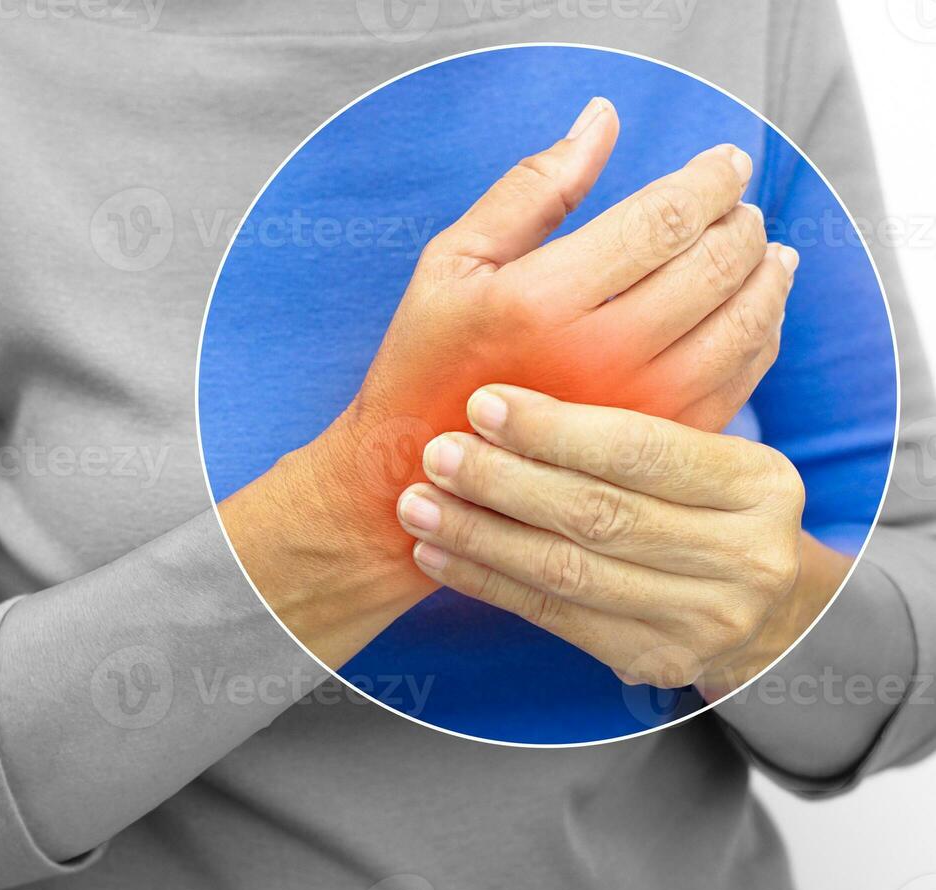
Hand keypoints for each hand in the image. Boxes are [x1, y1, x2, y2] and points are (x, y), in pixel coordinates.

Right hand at [342, 99, 778, 499]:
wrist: (419, 473)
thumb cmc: (428, 359)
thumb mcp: (453, 263)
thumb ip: (532, 189)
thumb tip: (604, 119)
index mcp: (541, 301)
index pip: (662, 220)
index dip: (709, 179)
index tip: (727, 161)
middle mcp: (598, 357)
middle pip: (713, 266)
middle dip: (741, 222)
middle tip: (741, 206)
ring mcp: (635, 408)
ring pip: (742, 324)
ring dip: (766, 275)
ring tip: (763, 251)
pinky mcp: (654, 445)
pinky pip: (740, 378)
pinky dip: (760, 333)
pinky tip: (752, 310)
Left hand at [397, 385, 853, 692]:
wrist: (768, 609)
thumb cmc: (708, 507)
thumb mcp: (703, 457)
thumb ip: (634, 426)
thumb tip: (514, 381)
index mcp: (759, 484)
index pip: (642, 450)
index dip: (554, 429)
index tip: (482, 403)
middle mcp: (743, 556)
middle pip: (599, 514)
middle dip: (504, 482)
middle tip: (437, 454)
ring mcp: (704, 619)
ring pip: (567, 572)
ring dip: (479, 536)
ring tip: (418, 505)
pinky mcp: (659, 661)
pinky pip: (553, 617)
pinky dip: (486, 582)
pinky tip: (437, 554)